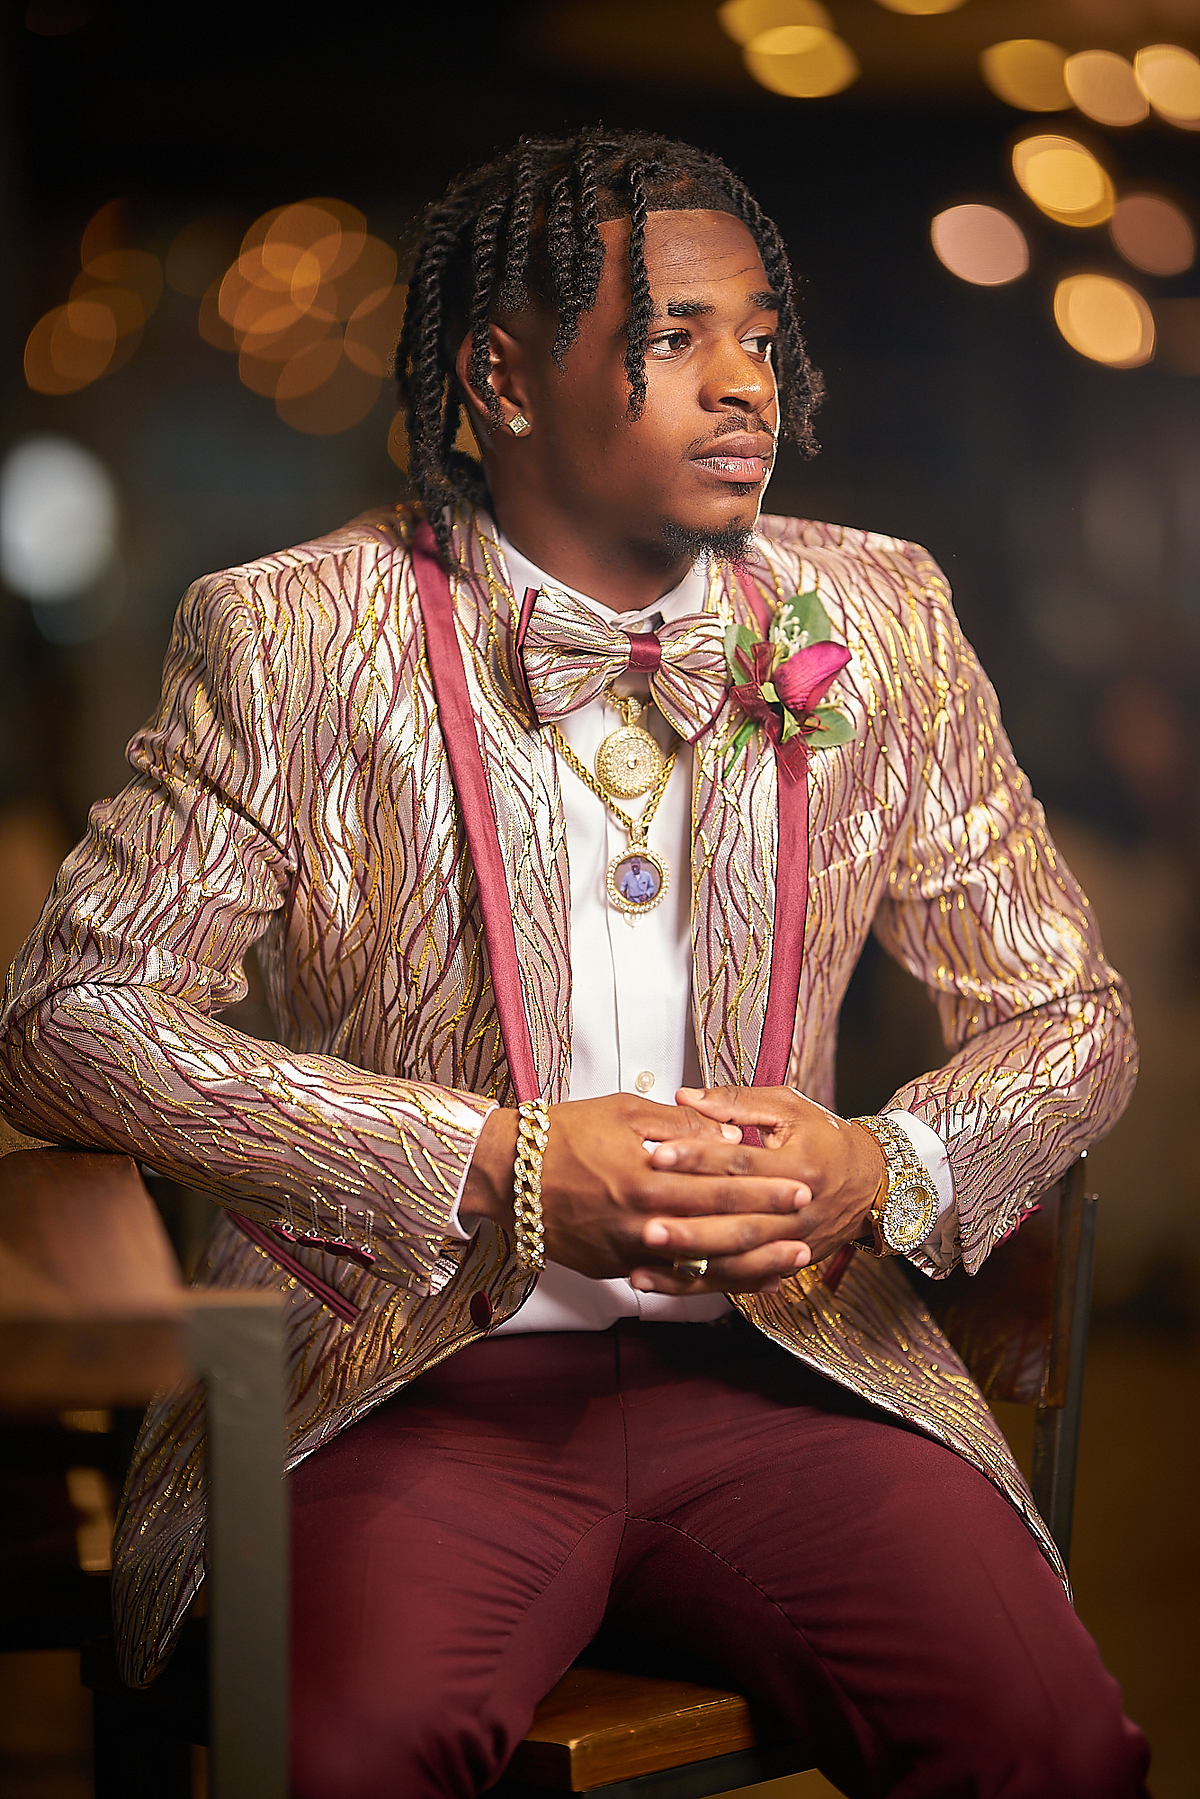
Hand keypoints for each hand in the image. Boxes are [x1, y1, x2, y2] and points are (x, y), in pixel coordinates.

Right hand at [461, 1093, 817, 1289]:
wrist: (506, 1175)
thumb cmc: (562, 1134)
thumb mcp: (621, 1111)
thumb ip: (679, 1126)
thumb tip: (727, 1134)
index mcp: (647, 1175)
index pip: (720, 1183)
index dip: (764, 1184)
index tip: (799, 1184)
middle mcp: (642, 1220)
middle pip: (720, 1226)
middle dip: (769, 1223)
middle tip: (807, 1219)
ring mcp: (628, 1251)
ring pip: (702, 1265)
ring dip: (752, 1264)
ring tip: (790, 1260)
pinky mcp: (613, 1269)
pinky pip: (670, 1282)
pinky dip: (708, 1283)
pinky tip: (736, 1281)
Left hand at [627, 1085, 884, 1293]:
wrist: (873, 1183)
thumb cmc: (826, 1138)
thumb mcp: (790, 1108)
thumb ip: (737, 1103)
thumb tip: (685, 1096)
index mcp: (799, 1166)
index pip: (740, 1163)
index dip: (697, 1158)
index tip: (656, 1153)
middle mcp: (797, 1211)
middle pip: (737, 1221)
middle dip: (688, 1223)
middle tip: (642, 1220)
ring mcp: (793, 1244)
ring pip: (736, 1259)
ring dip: (689, 1260)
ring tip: (643, 1253)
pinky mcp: (786, 1265)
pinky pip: (738, 1280)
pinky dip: (698, 1283)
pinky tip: (660, 1280)